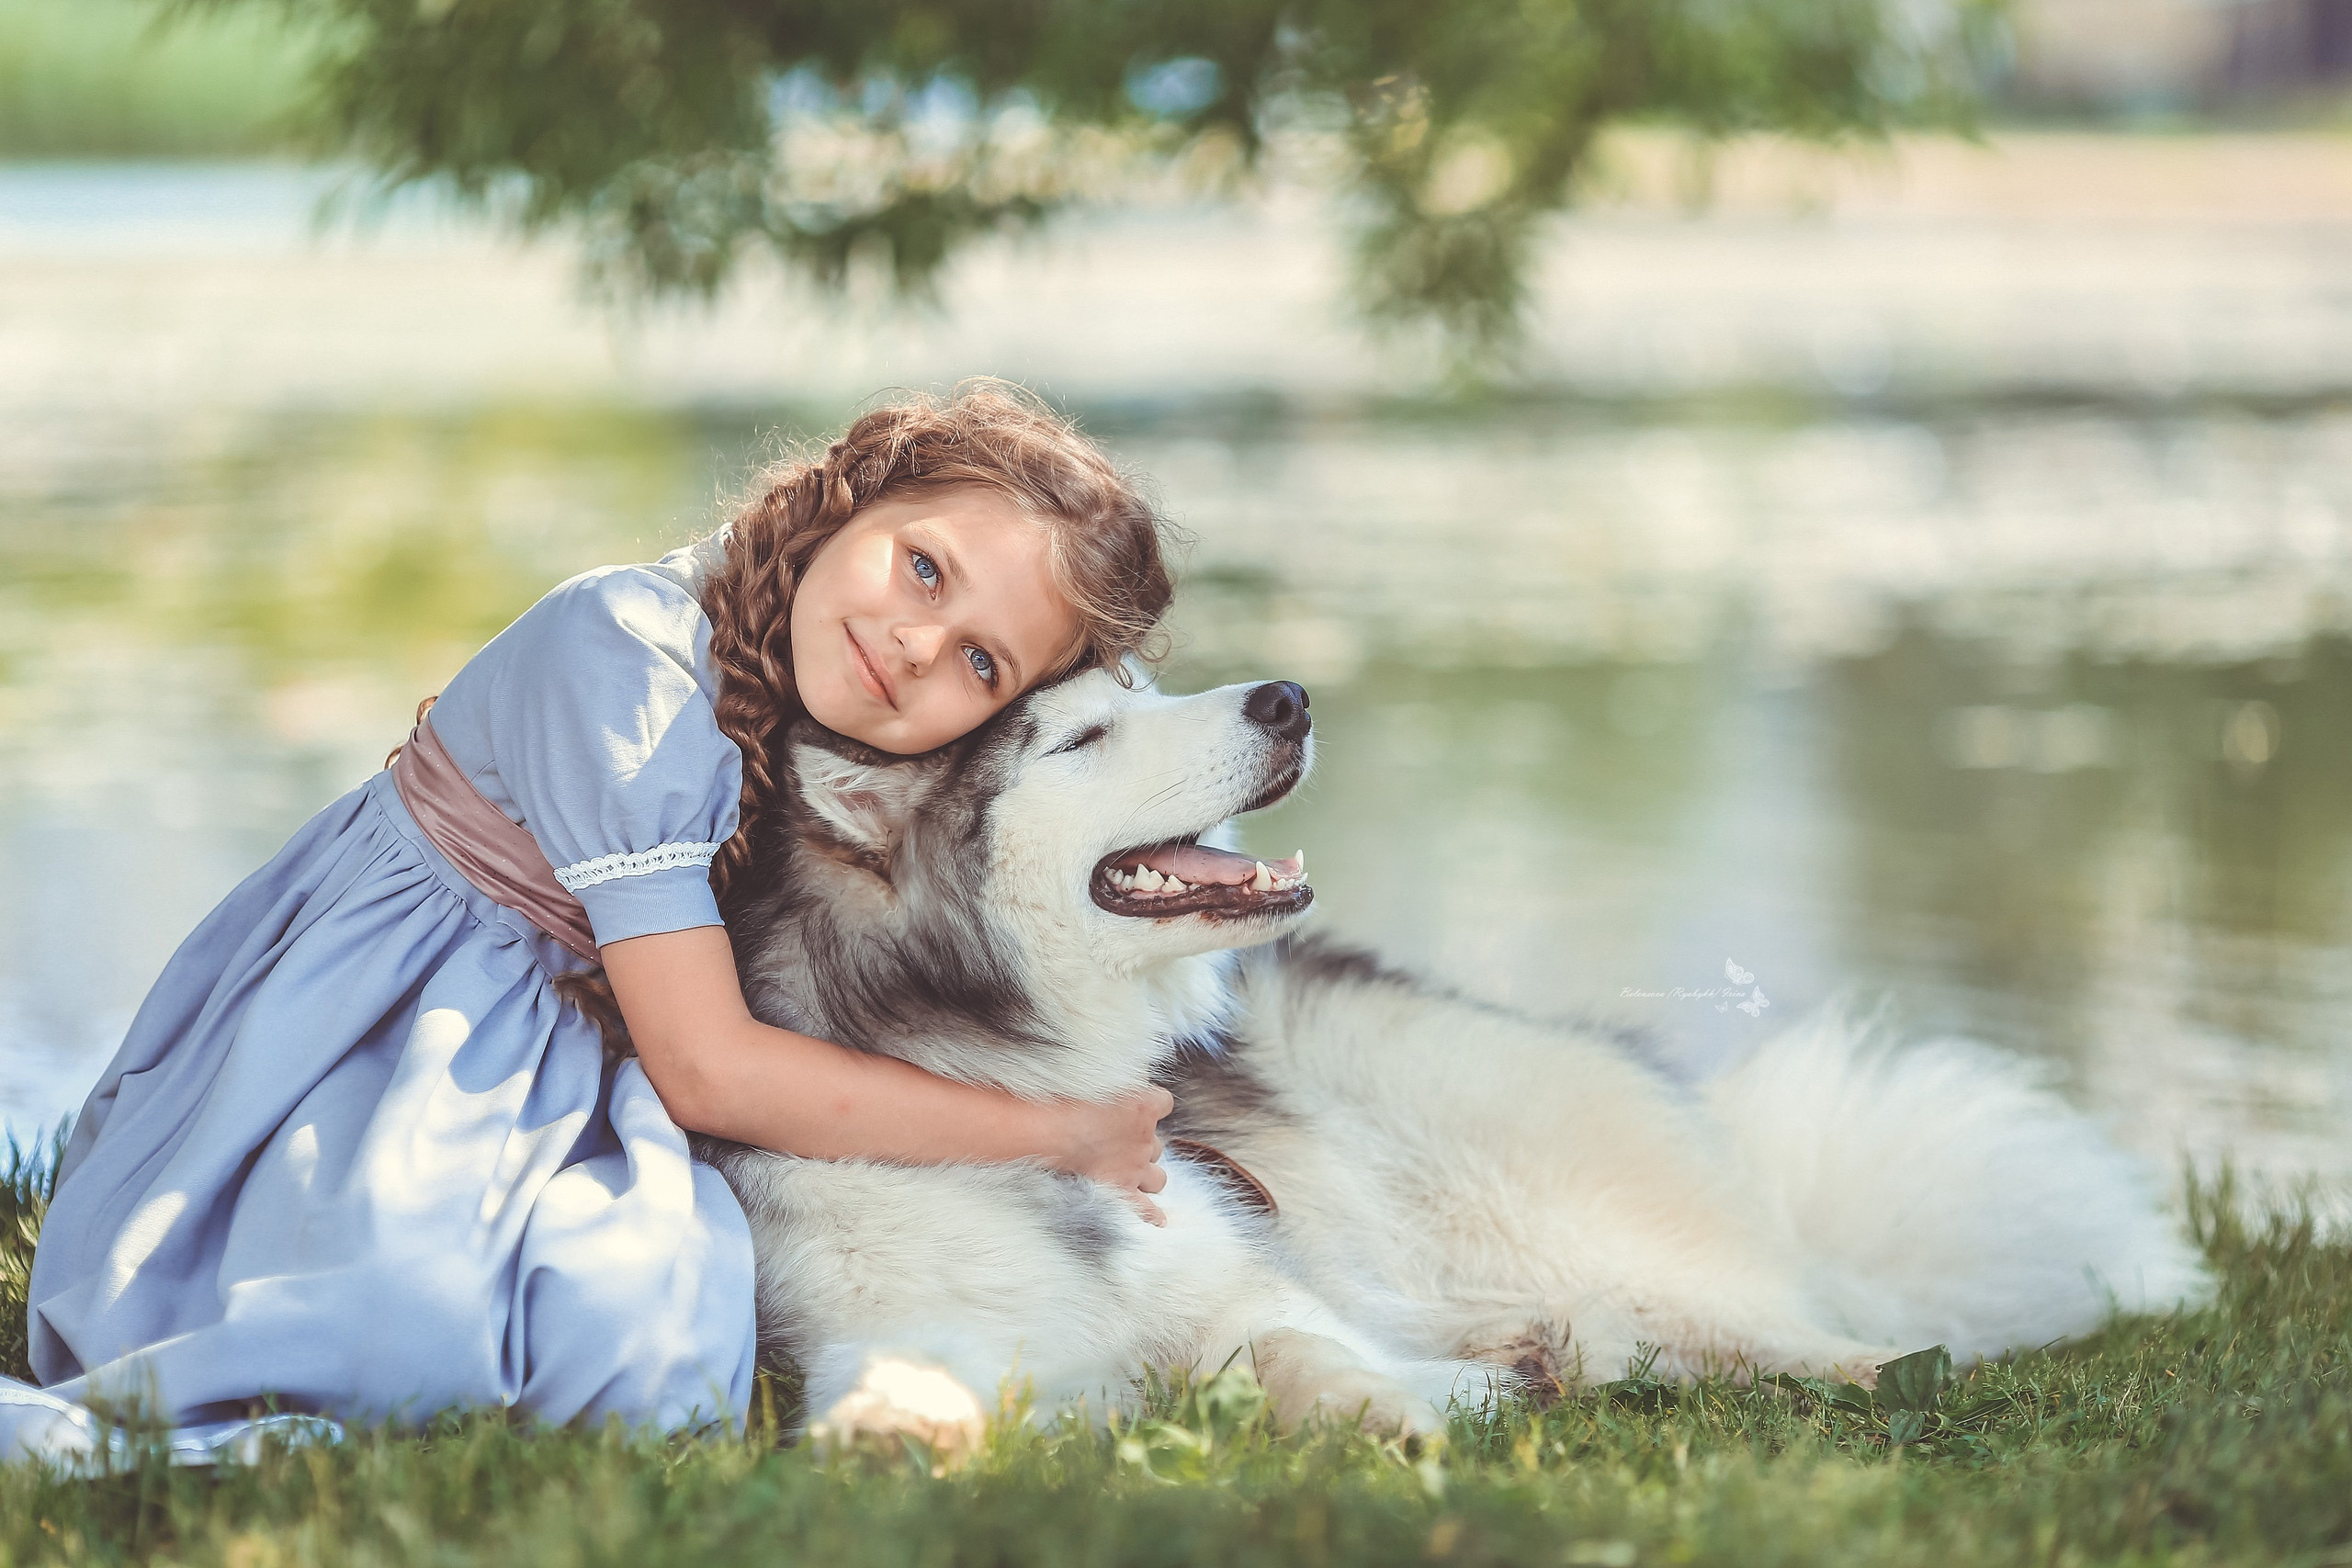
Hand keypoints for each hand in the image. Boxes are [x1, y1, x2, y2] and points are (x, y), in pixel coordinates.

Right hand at [1037, 1087, 1173, 1225]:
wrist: (1048, 1131)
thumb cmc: (1064, 1097)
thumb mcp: (1097, 1074)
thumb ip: (1120, 1076)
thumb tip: (1131, 1076)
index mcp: (1142, 1106)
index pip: (1163, 1102)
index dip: (1151, 1104)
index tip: (1137, 1104)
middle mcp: (1144, 1138)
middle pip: (1156, 1144)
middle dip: (1142, 1145)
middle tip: (1120, 1143)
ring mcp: (1135, 1168)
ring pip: (1157, 1177)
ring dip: (1147, 1175)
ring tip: (1133, 1175)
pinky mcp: (1121, 1191)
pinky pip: (1147, 1210)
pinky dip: (1152, 1214)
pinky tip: (1157, 1219)